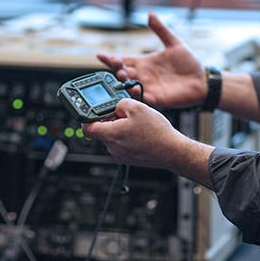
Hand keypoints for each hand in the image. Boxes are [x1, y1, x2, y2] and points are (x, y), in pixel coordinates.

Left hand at [83, 99, 212, 186]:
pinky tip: (140, 130)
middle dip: (109, 118)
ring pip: (113, 135)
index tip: (91, 109)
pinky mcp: (129, 157)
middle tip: (122, 111)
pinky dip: (127, 134)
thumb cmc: (156, 133)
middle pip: (101, 130)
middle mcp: (112, 147)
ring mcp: (121, 154)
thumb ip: (120, 103)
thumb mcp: (136, 107)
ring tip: (135, 121)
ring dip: (120, 126)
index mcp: (110, 135)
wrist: (172, 151)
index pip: (86, 128)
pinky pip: (122, 142)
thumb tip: (115, 106)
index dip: (87, 117)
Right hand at [97, 13, 205, 107]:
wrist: (202, 80)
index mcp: (144, 63)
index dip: (110, 58)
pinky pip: (144, 97)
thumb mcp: (174, 43)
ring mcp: (149, 87)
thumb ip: (161, 30)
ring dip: (124, 82)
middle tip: (117, 65)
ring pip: (130, 86)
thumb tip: (150, 14)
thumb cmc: (188, 63)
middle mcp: (143, 75)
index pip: (123, 60)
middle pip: (123, 73)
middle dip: (116, 69)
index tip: (100, 55)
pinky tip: (136, 89)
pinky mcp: (157, 98)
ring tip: (123, 75)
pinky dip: (139, 94)